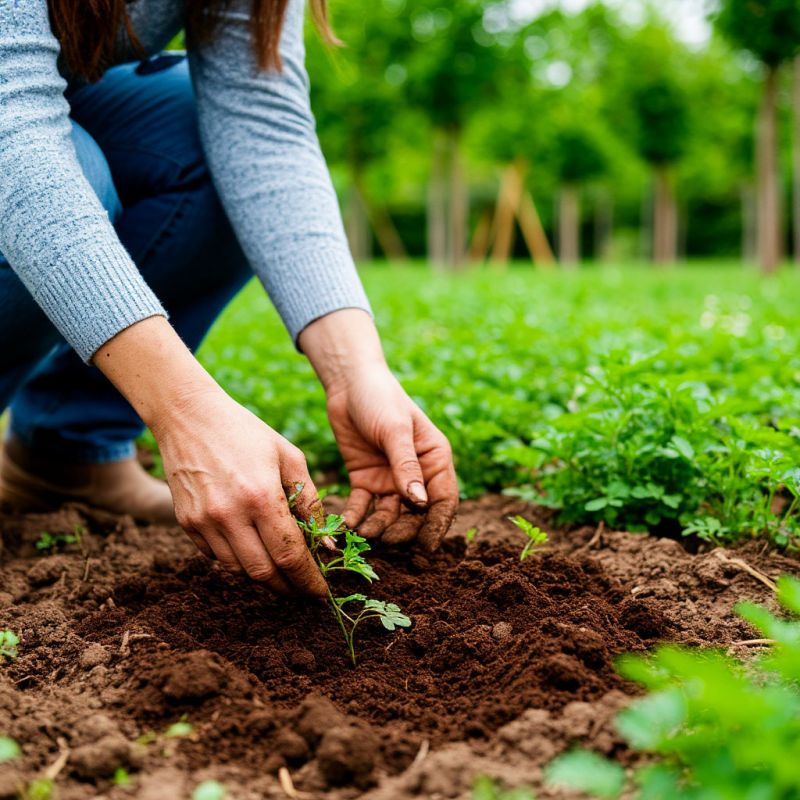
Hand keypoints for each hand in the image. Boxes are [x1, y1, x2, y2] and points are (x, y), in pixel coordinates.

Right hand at [93, 316, 325, 594]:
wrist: (188, 416)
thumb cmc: (247, 432)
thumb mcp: (289, 457)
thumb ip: (310, 500)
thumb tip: (326, 543)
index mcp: (261, 496)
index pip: (289, 555)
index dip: (308, 580)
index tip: (322, 593)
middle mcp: (229, 514)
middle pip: (263, 573)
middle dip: (289, 588)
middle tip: (305, 590)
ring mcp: (203, 522)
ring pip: (238, 570)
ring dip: (264, 576)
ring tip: (283, 570)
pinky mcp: (186, 524)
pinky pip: (216, 557)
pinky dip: (239, 560)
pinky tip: (253, 548)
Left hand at [326, 367, 457, 549]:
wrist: (348, 384)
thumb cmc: (380, 398)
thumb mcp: (395, 430)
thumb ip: (406, 466)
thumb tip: (420, 503)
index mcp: (434, 460)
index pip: (443, 500)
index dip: (437, 526)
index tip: (426, 548)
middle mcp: (416, 474)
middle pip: (416, 514)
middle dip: (403, 531)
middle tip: (386, 541)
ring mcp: (390, 479)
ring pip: (389, 515)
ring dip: (378, 528)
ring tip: (363, 534)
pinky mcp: (365, 480)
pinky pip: (363, 506)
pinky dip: (356, 517)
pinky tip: (347, 526)